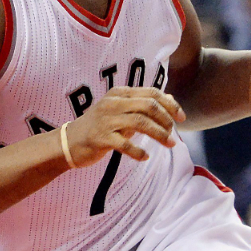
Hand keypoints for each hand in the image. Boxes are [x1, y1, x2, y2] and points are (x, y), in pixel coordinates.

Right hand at [63, 87, 182, 166]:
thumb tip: (172, 100)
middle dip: (166, 120)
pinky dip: (138, 151)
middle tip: (174, 134)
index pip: (152, 93)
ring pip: (141, 122)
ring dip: (159, 134)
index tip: (182, 118)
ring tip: (169, 144)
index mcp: (120, 93)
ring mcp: (106, 120)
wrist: (69, 142)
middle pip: (148, 106)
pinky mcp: (100, 138)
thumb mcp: (122, 111)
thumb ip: (144, 105)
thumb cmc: (100, 126)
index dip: (170, 105)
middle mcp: (113, 103)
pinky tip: (145, 157)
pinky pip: (125, 144)